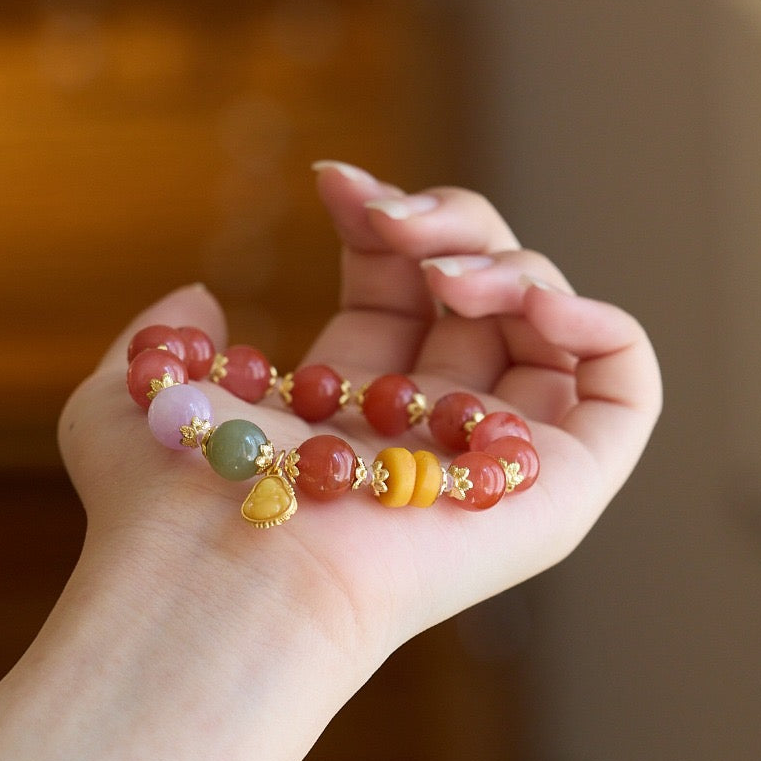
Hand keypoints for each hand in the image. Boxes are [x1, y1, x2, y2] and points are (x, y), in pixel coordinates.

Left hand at [59, 162, 660, 660]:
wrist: (226, 576)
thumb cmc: (168, 507)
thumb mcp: (133, 398)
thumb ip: (159, 340)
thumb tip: (200, 295)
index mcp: (353, 411)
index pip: (400, 292)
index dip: (381, 224)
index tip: (335, 183)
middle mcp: (430, 432)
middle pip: (482, 292)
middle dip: (446, 226)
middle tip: (390, 221)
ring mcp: (499, 459)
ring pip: (550, 323)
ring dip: (508, 265)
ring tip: (444, 273)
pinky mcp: (561, 488)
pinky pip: (627, 386)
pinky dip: (600, 323)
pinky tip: (532, 302)